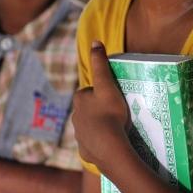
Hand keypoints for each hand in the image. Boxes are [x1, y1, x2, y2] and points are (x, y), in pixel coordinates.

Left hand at [72, 41, 131, 170]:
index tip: (113, 97)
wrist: (110, 147)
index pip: (88, 92)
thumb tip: (95, 41)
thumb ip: (101, 64)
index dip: (100, 93)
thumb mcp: (107, 85)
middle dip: (98, 110)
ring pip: (89, 127)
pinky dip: (99, 143)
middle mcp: (74, 117)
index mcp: (79, 100)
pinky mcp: (84, 151)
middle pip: (88, 110)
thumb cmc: (110, 113)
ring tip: (117, 129)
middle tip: (117, 112)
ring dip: (99, 127)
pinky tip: (111, 144)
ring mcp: (79, 136)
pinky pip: (92, 144)